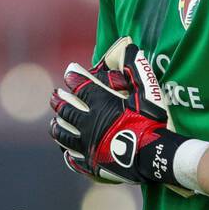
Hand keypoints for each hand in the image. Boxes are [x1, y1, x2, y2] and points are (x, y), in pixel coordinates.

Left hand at [48, 40, 186, 187]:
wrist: (154, 155)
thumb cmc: (151, 121)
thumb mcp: (147, 91)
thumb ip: (136, 68)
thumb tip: (131, 46)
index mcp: (100, 104)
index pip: (81, 87)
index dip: (73, 77)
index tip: (69, 72)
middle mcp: (88, 123)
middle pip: (67, 110)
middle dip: (59, 101)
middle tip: (54, 96)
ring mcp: (88, 145)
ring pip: (64, 134)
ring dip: (57, 126)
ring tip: (53, 122)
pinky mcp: (92, 163)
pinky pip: (74, 158)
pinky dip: (67, 152)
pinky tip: (65, 151)